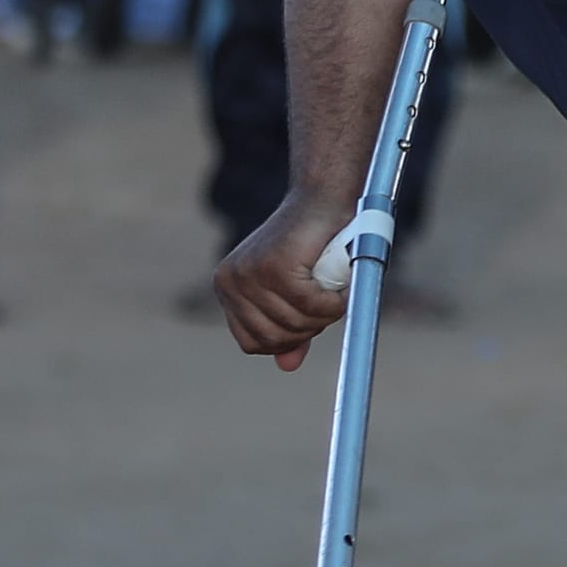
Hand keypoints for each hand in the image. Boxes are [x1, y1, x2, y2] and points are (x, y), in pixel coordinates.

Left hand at [214, 195, 356, 368]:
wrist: (323, 200)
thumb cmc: (314, 247)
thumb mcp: (297, 295)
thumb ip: (289, 327)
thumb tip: (286, 366)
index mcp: (227, 290)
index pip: (252, 343)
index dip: (287, 340)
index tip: (310, 319)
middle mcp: (230, 282)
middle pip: (272, 338)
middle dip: (309, 329)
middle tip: (328, 303)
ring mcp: (249, 274)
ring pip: (293, 323)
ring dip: (325, 314)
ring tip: (334, 288)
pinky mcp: (273, 266)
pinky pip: (309, 306)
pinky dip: (332, 302)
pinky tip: (339, 285)